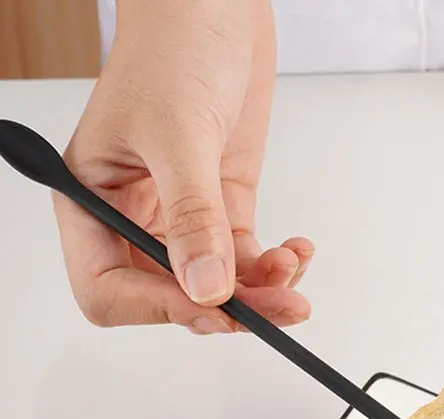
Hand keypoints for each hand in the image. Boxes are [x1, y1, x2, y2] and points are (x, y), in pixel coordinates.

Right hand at [53, 0, 312, 333]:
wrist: (216, 9)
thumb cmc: (174, 47)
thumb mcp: (179, 133)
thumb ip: (192, 216)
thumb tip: (205, 287)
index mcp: (93, 201)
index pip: (108, 289)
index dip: (158, 308)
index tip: (210, 306)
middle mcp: (134, 218)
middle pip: (171, 296)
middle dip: (225, 308)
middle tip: (275, 306)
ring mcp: (182, 217)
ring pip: (217, 285)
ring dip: (260, 291)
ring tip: (293, 270)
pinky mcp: (222, 208)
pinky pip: (246, 260)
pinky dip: (274, 265)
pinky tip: (296, 249)